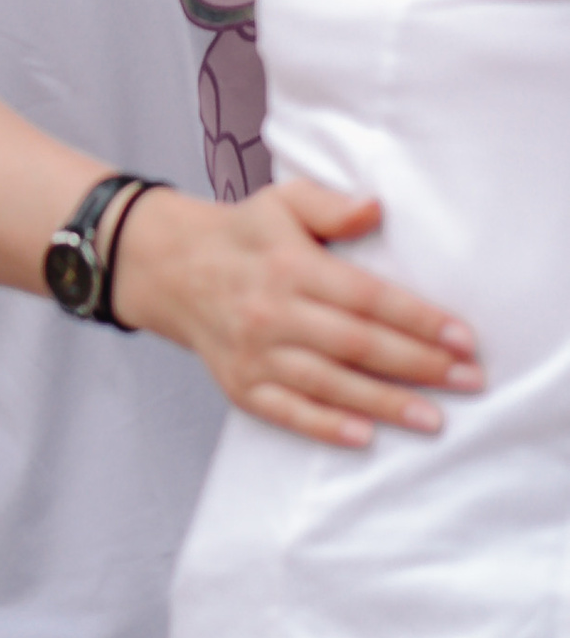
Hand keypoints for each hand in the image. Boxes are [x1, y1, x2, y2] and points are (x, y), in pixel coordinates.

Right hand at [113, 177, 482, 447]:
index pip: (366, 296)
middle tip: (468, 381)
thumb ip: (330, 205)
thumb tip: (374, 209)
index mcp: (290, 264)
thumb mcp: (282, 201)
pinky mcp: (240, 384)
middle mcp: (272, 310)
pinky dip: (325, 427)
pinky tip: (364, 436)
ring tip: (434, 418)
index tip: (463, 337)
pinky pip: (287, 412)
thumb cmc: (244, 235)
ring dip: (385, 403)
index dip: (418, 319)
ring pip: (328, 383)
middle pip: (356, 344)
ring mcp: (254, 351)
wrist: (170, 267)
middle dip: (419, 365)